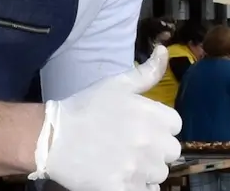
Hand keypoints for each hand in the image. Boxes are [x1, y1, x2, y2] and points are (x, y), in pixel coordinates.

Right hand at [31, 45, 181, 188]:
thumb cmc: (85, 107)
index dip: (161, 126)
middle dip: (156, 149)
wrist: (53, 137)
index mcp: (154, 116)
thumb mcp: (117, 84)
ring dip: (147, 170)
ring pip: (159, 174)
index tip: (143, 126)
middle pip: (171, 152)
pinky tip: (124, 177)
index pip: (175, 125)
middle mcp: (151, 143)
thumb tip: (164, 51)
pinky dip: (139, 187)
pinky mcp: (123, 189)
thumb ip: (147, 72)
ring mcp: (138, 169)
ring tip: (125, 160)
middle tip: (133, 145)